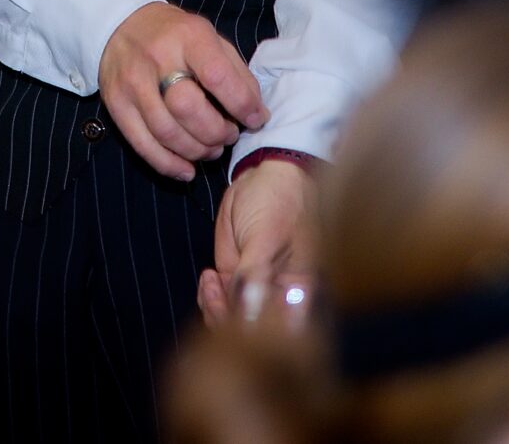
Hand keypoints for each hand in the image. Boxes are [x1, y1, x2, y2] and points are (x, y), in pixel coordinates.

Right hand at [97, 1, 264, 182]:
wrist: (122, 25)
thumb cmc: (177, 36)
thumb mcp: (211, 38)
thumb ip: (236, 72)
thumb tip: (256, 113)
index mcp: (188, 36)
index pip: (217, 76)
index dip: (241, 104)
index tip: (255, 119)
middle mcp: (157, 58)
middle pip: (188, 108)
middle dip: (216, 132)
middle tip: (228, 135)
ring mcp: (132, 82)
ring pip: (166, 131)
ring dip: (196, 150)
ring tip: (211, 150)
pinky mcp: (116, 103)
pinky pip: (142, 144)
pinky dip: (168, 164)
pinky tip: (187, 170)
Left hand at [196, 156, 319, 327]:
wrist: (265, 173)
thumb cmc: (279, 201)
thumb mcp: (267, 236)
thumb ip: (256, 275)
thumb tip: (249, 315)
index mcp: (300, 293)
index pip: (280, 334)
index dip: (256, 335)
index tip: (237, 314)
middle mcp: (281, 297)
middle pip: (253, 333)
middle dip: (229, 321)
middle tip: (215, 290)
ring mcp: (256, 290)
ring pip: (232, 320)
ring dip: (215, 309)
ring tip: (210, 281)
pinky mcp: (236, 280)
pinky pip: (221, 303)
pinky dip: (209, 299)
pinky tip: (208, 278)